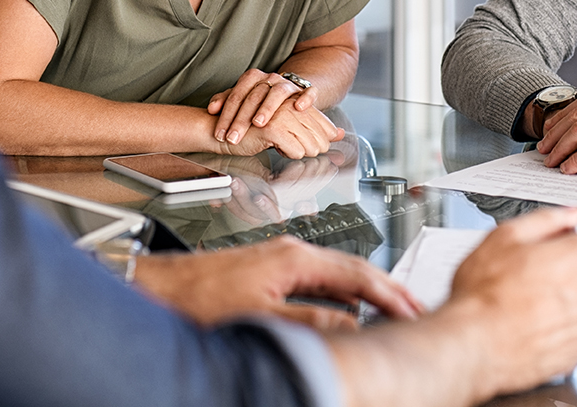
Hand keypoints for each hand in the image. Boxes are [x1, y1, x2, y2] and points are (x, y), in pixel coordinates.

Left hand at [133, 234, 421, 330]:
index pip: (356, 274)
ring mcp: (281, 257)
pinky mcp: (271, 268)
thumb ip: (310, 320)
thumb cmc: (199, 298)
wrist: (160, 286)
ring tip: (393, 310)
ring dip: (367, 292)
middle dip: (387, 289)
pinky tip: (349, 309)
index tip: (413, 310)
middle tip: (416, 309)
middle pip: (353, 268)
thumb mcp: (261, 316)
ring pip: (338, 273)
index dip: (389, 294)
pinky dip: (344, 293)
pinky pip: (320, 278)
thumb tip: (352, 324)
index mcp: (294, 258)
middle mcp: (291, 251)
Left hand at [209, 68, 317, 145]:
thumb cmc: (261, 99)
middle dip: (241, 119)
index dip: (226, 115)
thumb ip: (225, 101)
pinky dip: (305, 98)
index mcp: (253, 78)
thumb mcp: (242, 98)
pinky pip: (308, 92)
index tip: (220, 134)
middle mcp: (270, 78)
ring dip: (267, 108)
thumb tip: (212, 108)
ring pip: (278, 93)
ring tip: (258, 123)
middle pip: (254, 96)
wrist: (288, 91)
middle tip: (233, 137)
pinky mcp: (304, 91)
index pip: (236, 95)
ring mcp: (288, 84)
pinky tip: (298, 108)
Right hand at [215, 98, 343, 158]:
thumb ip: (313, 127)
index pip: (322, 121)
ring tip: (286, 149)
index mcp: (293, 100)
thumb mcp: (285, 126)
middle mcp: (290, 104)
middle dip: (315, 148)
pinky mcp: (272, 128)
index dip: (325, 137)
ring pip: (310, 144)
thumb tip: (341, 134)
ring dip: (301, 152)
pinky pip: (295, 150)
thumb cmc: (250, 128)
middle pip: (320, 135)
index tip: (324, 146)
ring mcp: (282, 114)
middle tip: (302, 152)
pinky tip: (276, 149)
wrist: (219, 129)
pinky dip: (289, 154)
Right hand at [447, 207, 576, 397]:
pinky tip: (532, 318)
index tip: (563, 233)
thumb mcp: (506, 235)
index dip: (576, 230)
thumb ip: (545, 219)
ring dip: (564, 294)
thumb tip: (565, 216)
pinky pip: (576, 327)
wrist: (476, 344)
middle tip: (532, 266)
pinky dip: (560, 322)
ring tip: (527, 296)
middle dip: (567, 263)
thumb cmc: (486, 294)